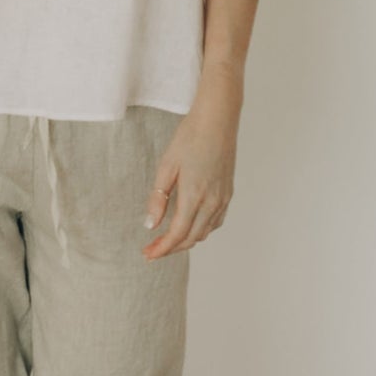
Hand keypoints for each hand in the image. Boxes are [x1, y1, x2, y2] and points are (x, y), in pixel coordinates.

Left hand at [141, 97, 237, 257]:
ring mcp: (223, 198)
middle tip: (152, 250)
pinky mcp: (228, 193)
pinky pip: (215, 222)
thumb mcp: (166, 166)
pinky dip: (200, 230)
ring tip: (167, 241)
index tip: (147, 255)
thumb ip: (158, 198)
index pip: (178, 234)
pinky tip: (189, 226)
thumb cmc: (189, 138)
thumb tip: (150, 225)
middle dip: (171, 248)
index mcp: (194, 195)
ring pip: (204, 232)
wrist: (217, 120)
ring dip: (186, 241)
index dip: (162, 249)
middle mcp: (212, 201)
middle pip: (191, 238)